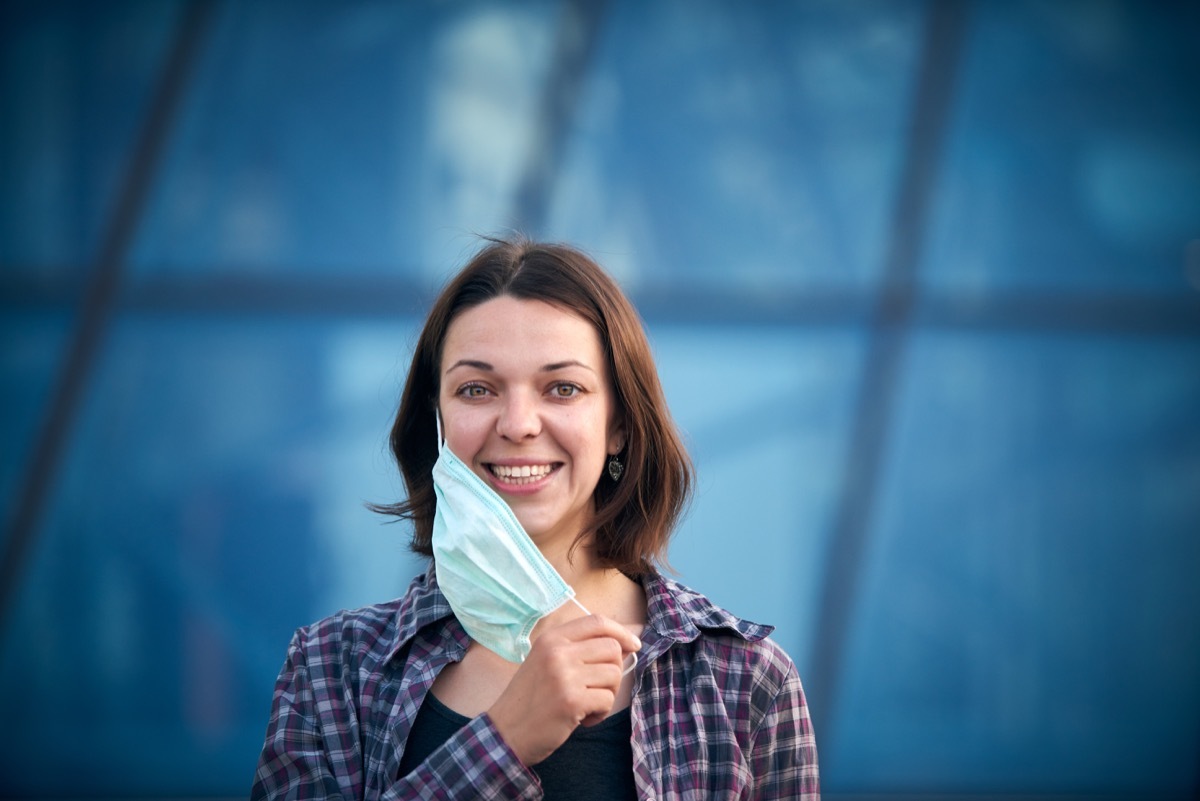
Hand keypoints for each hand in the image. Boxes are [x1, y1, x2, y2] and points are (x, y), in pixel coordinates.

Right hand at [487, 614, 640, 765]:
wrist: (506, 732)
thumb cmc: (531, 699)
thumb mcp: (548, 662)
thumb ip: (580, 649)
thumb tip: (626, 642)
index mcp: (551, 638)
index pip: (597, 622)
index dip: (621, 631)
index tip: (633, 644)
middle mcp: (557, 651)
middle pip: (612, 648)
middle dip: (613, 671)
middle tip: (596, 689)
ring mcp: (563, 675)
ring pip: (614, 674)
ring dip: (607, 694)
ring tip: (586, 705)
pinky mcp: (571, 700)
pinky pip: (608, 699)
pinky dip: (600, 713)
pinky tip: (581, 719)